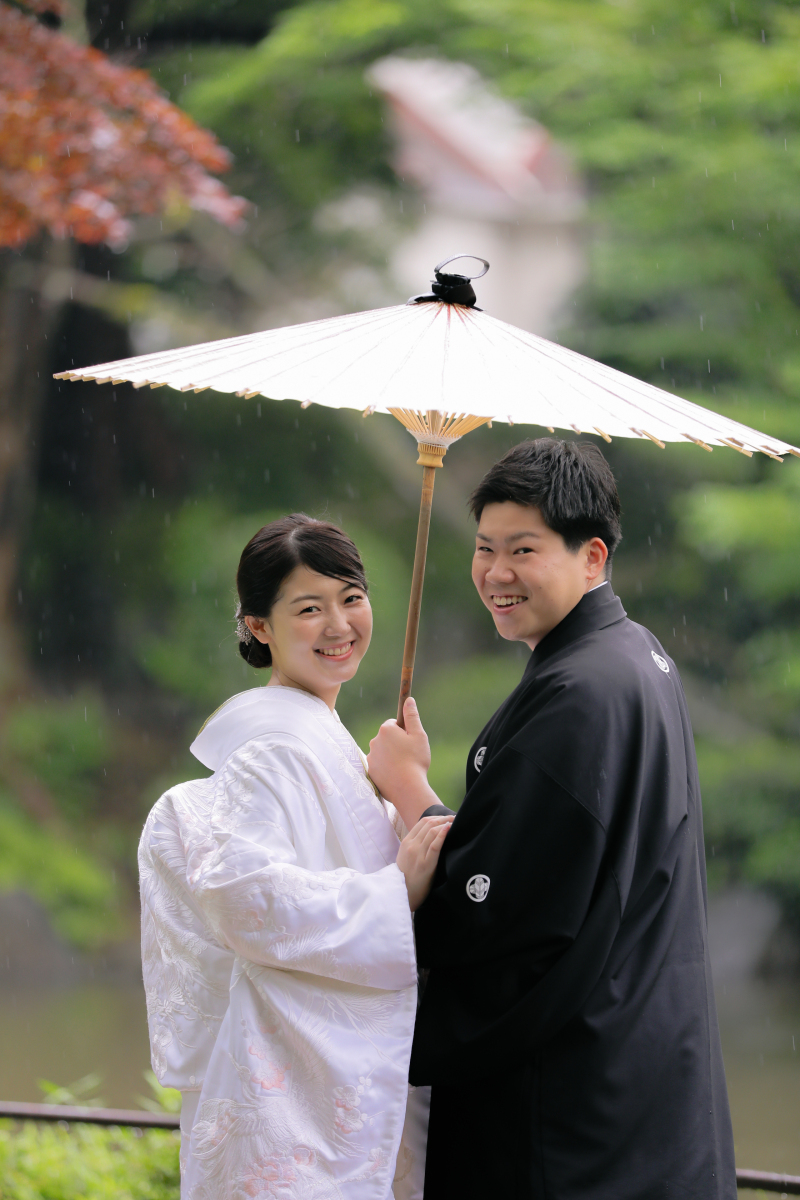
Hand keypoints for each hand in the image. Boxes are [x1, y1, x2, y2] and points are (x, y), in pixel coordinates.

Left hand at [368, 698, 438, 826]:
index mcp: (386, 730)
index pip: (393, 724)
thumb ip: (412, 716)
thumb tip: (409, 700)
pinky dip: (386, 768)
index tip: (410, 741)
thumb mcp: (419, 735)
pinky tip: (396, 774)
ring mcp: (371, 757)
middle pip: (386, 738)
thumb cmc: (415, 759)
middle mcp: (374, 741)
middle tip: (409, 754)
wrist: (407, 787)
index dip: (404, 731)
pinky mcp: (370, 771)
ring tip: (403, 766)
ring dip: (391, 756)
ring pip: (382, 752)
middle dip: (396, 743)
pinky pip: (379, 765)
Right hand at [396, 815, 452, 910]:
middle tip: (454, 818)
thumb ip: (415, 846)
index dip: (437, 817)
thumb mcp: (406, 857)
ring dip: (446, 824)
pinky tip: (449, 829)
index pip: (422, 822)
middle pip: (428, 824)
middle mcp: (411, 845)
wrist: (402, 893)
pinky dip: (442, 834)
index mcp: (406, 842)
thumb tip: (431, 836)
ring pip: (432, 831)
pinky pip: (434, 845)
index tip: (447, 818)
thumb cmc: (407, 877)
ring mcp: (418, 854)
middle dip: (443, 818)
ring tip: (456, 822)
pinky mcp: (426, 864)